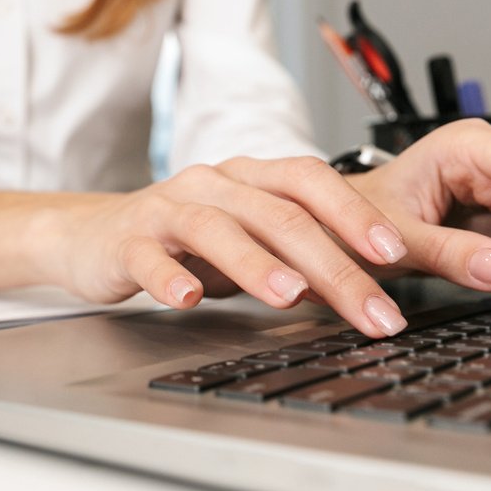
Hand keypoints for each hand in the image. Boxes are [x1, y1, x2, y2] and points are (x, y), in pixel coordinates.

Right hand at [50, 156, 416, 336]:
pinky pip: (148, 257)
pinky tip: (186, 301)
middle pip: (279, 216)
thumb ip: (301, 250)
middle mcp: (213, 185)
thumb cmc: (184, 239)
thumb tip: (373, 283)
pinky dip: (169, 278)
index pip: (311, 181)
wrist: (93, 234)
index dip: (355, 212)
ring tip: (291, 298)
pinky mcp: (126, 242)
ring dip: (258, 265)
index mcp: (250, 178)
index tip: (397, 252)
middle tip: (371, 312)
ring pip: (218, 230)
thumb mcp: (249, 236)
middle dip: (334, 266)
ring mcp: (167, 211)